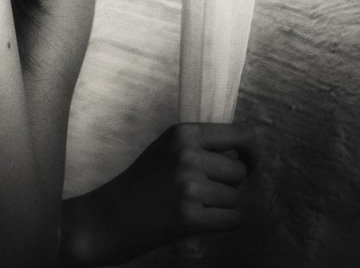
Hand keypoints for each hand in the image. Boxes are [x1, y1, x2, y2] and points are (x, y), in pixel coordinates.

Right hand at [63, 123, 259, 264]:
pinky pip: (232, 220)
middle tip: (202, 192)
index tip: (248, 164)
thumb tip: (241, 153)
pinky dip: (221, 224)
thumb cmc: (138, 185)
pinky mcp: (190, 216)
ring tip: (193, 207)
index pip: (240, 134)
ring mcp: (189, 186)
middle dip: (227, 186)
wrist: (108, 218)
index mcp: (182, 133)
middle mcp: (188, 155)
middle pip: (239, 172)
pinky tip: (197, 222)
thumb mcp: (165, 150)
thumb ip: (198, 146)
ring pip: (236, 198)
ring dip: (221, 207)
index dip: (251, 152)